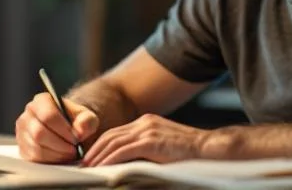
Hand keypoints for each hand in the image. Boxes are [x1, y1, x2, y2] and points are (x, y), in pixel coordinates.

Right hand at [15, 93, 98, 162]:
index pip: (48, 115)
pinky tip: (61, 156)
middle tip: (74, 149)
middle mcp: (28, 115)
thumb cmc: (76, 121)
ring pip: (36, 148)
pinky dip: (50, 160)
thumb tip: (79, 131)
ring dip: (56, 154)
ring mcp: (22, 133)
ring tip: (70, 153)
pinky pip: (34, 159)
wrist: (68, 131)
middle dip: (60, 144)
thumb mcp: (87, 117)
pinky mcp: (23, 149)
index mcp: (42, 101)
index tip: (76, 138)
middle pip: (39, 133)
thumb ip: (87, 121)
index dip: (63, 130)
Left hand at [82, 114, 207, 165]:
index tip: (91, 157)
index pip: (116, 132)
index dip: (101, 144)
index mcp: (147, 122)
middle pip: (111, 135)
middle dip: (94, 150)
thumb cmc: (189, 152)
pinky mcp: (151, 142)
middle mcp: (144, 122)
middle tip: (83, 164)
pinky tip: (102, 168)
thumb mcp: (163, 146)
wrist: (208, 149)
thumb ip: (146, 149)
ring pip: (113, 142)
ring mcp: (147, 130)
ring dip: (98, 156)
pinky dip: (109, 160)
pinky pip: (123, 151)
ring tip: (88, 169)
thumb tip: (126, 162)